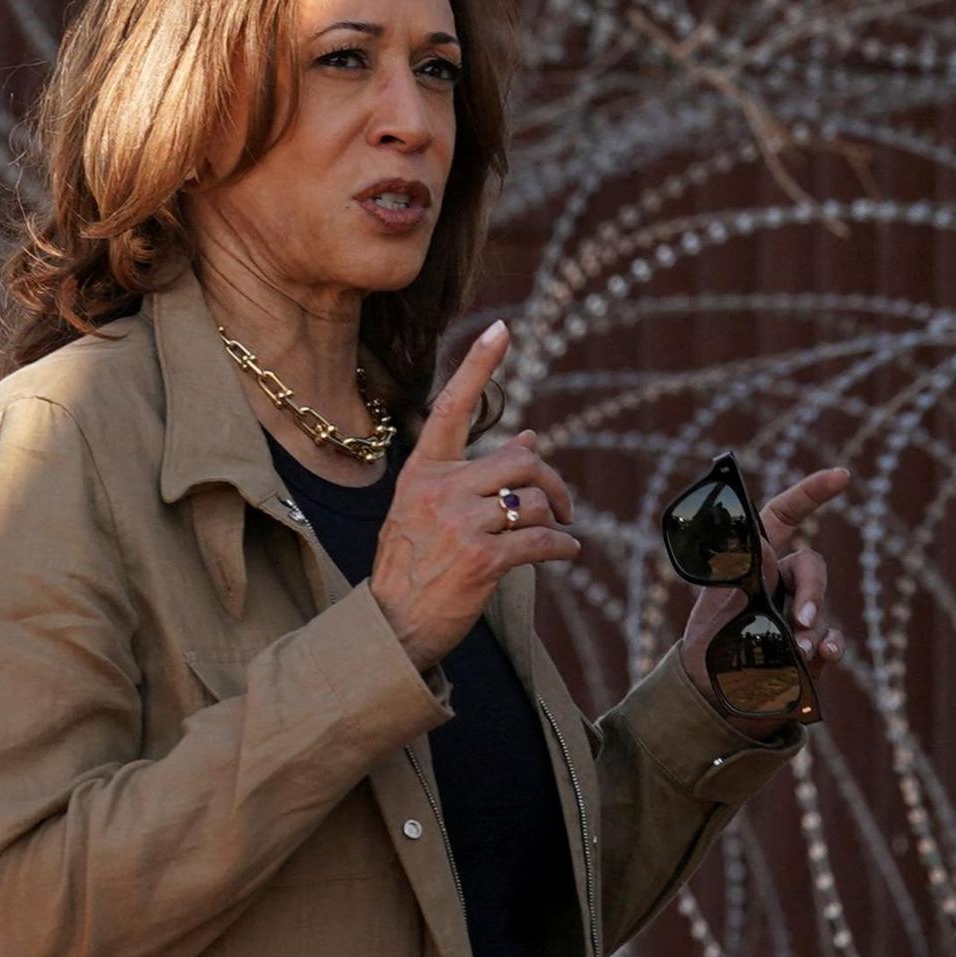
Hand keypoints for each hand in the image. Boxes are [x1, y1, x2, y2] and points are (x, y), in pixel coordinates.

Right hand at [372, 321, 580, 668]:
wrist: (390, 628)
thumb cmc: (413, 567)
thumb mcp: (430, 511)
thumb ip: (473, 474)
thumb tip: (529, 434)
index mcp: (423, 472)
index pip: (453, 408)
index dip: (479, 365)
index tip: (503, 328)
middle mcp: (439, 490)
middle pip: (521, 460)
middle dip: (553, 482)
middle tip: (565, 505)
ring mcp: (459, 523)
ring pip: (535, 501)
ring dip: (554, 520)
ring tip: (554, 536)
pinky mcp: (481, 559)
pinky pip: (541, 541)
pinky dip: (562, 548)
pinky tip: (566, 554)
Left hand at [678, 465, 852, 740]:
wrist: (710, 698)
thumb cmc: (707, 646)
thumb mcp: (715, 607)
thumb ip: (739, 577)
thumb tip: (764, 544)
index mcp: (757, 562)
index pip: (785, 517)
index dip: (811, 492)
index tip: (841, 476)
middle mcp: (782, 583)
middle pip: (812, 568)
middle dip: (812, 591)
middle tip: (801, 622)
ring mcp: (800, 616)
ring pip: (821, 609)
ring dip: (813, 628)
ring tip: (799, 652)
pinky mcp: (812, 648)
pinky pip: (832, 640)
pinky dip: (830, 646)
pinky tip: (823, 655)